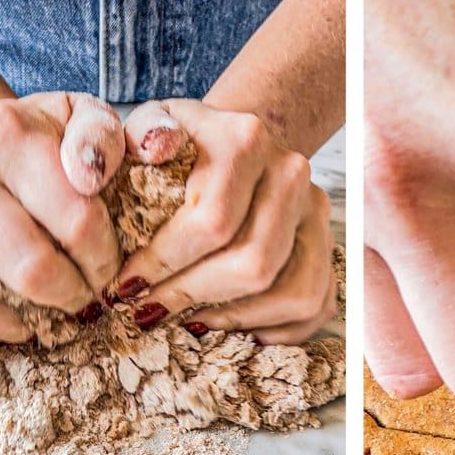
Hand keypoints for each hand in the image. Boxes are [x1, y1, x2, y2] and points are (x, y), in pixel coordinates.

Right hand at [0, 93, 124, 349]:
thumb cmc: (39, 136)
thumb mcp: (78, 115)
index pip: (75, 218)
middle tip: (85, 298)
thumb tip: (92, 176)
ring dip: (14, 325)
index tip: (111, 268)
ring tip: (41, 324)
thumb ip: (100, 135)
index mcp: (7, 134)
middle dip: (69, 294)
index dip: (104, 257)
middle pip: (28, 266)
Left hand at [109, 99, 335, 343]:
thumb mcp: (149, 125)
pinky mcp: (327, 242)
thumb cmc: (182, 144)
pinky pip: (315, 305)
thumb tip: (155, 149)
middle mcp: (291, 173)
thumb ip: (141, 135)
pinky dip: (275, 329)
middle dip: (194, 296)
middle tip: (150, 309)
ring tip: (189, 321)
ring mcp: (316, 211)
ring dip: (236, 320)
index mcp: (246, 139)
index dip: (165, 264)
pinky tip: (232, 326)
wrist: (236, 142)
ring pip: (293, 293)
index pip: (212, 222)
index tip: (126, 284)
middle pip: (255, 263)